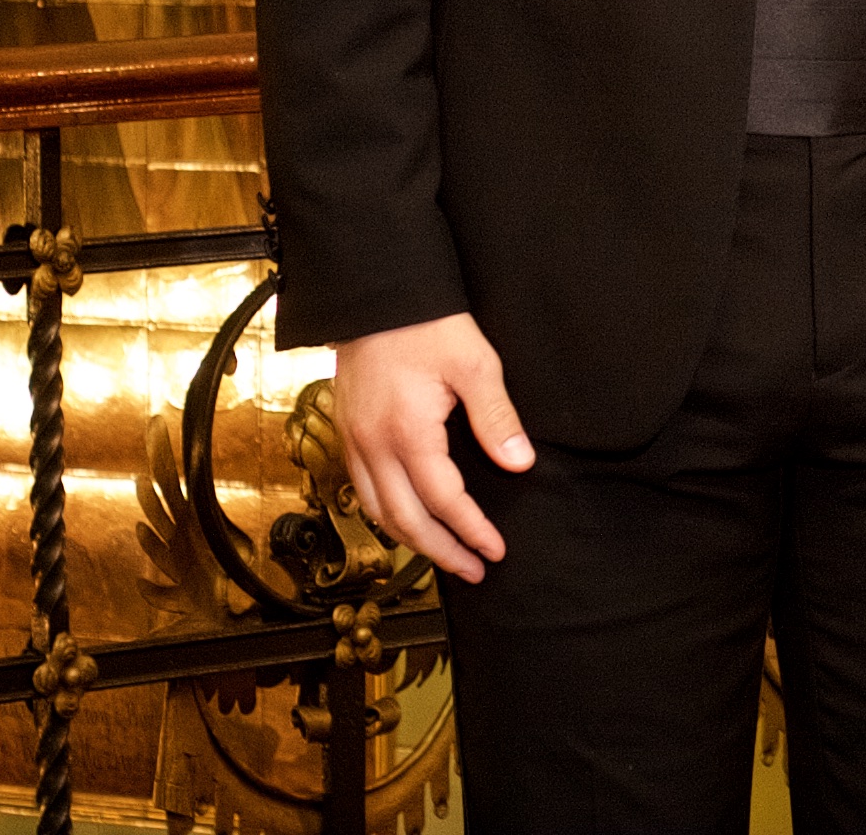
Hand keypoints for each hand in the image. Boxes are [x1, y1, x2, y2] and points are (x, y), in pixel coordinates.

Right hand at [334, 313, 533, 581]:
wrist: (375, 295)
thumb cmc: (426, 323)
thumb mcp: (475, 364)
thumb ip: (496, 418)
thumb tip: (519, 462)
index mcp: (407, 433)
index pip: (443, 500)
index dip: (471, 530)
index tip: (494, 550)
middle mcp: (372, 445)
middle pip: (404, 520)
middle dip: (441, 551)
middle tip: (472, 570)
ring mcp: (353, 440)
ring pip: (377, 511)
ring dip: (410, 539)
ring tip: (443, 555)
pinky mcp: (347, 431)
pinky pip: (362, 490)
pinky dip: (386, 514)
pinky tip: (406, 518)